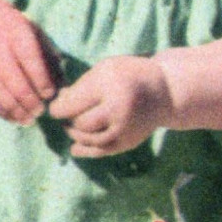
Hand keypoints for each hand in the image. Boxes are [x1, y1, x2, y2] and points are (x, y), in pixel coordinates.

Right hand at [0, 0, 59, 124]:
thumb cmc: (12, 28)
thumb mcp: (32, 31)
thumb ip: (49, 55)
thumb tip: (63, 84)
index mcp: (16, 33)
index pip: (30, 60)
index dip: (41, 81)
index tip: (50, 94)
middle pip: (14, 82)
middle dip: (30, 101)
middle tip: (41, 111)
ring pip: (0, 93)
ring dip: (16, 111)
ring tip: (30, 120)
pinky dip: (2, 112)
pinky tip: (15, 119)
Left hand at [48, 55, 172, 156]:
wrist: (165, 92)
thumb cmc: (129, 75)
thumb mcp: (105, 69)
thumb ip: (81, 86)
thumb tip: (59, 103)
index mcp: (110, 86)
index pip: (73, 104)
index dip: (58, 108)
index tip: (56, 106)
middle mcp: (119, 110)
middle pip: (80, 123)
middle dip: (68, 120)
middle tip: (67, 114)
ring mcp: (125, 129)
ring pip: (89, 140)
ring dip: (75, 134)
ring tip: (73, 125)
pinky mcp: (128, 142)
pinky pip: (101, 151)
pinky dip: (85, 150)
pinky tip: (75, 147)